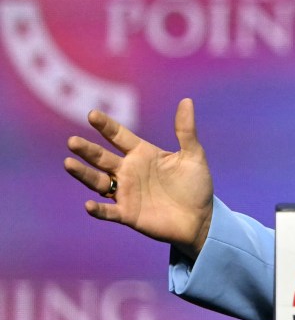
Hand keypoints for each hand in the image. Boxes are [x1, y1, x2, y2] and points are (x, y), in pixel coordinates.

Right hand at [63, 98, 214, 261]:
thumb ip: (186, 131)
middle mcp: (129, 171)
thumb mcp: (193, 155)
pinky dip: (98, 210)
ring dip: (84, 174)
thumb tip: (186, 100)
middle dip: (87, 150)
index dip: (106, 126)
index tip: (92, 114)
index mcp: (142, 154)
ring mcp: (126, 193)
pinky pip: (108, 212)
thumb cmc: (195, 185)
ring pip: (98, 181)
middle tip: (73, 141)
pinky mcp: (128, 214)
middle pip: (102, 158)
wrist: (200, 218)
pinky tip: (88, 205)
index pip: (119, 136)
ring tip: (68, 163)